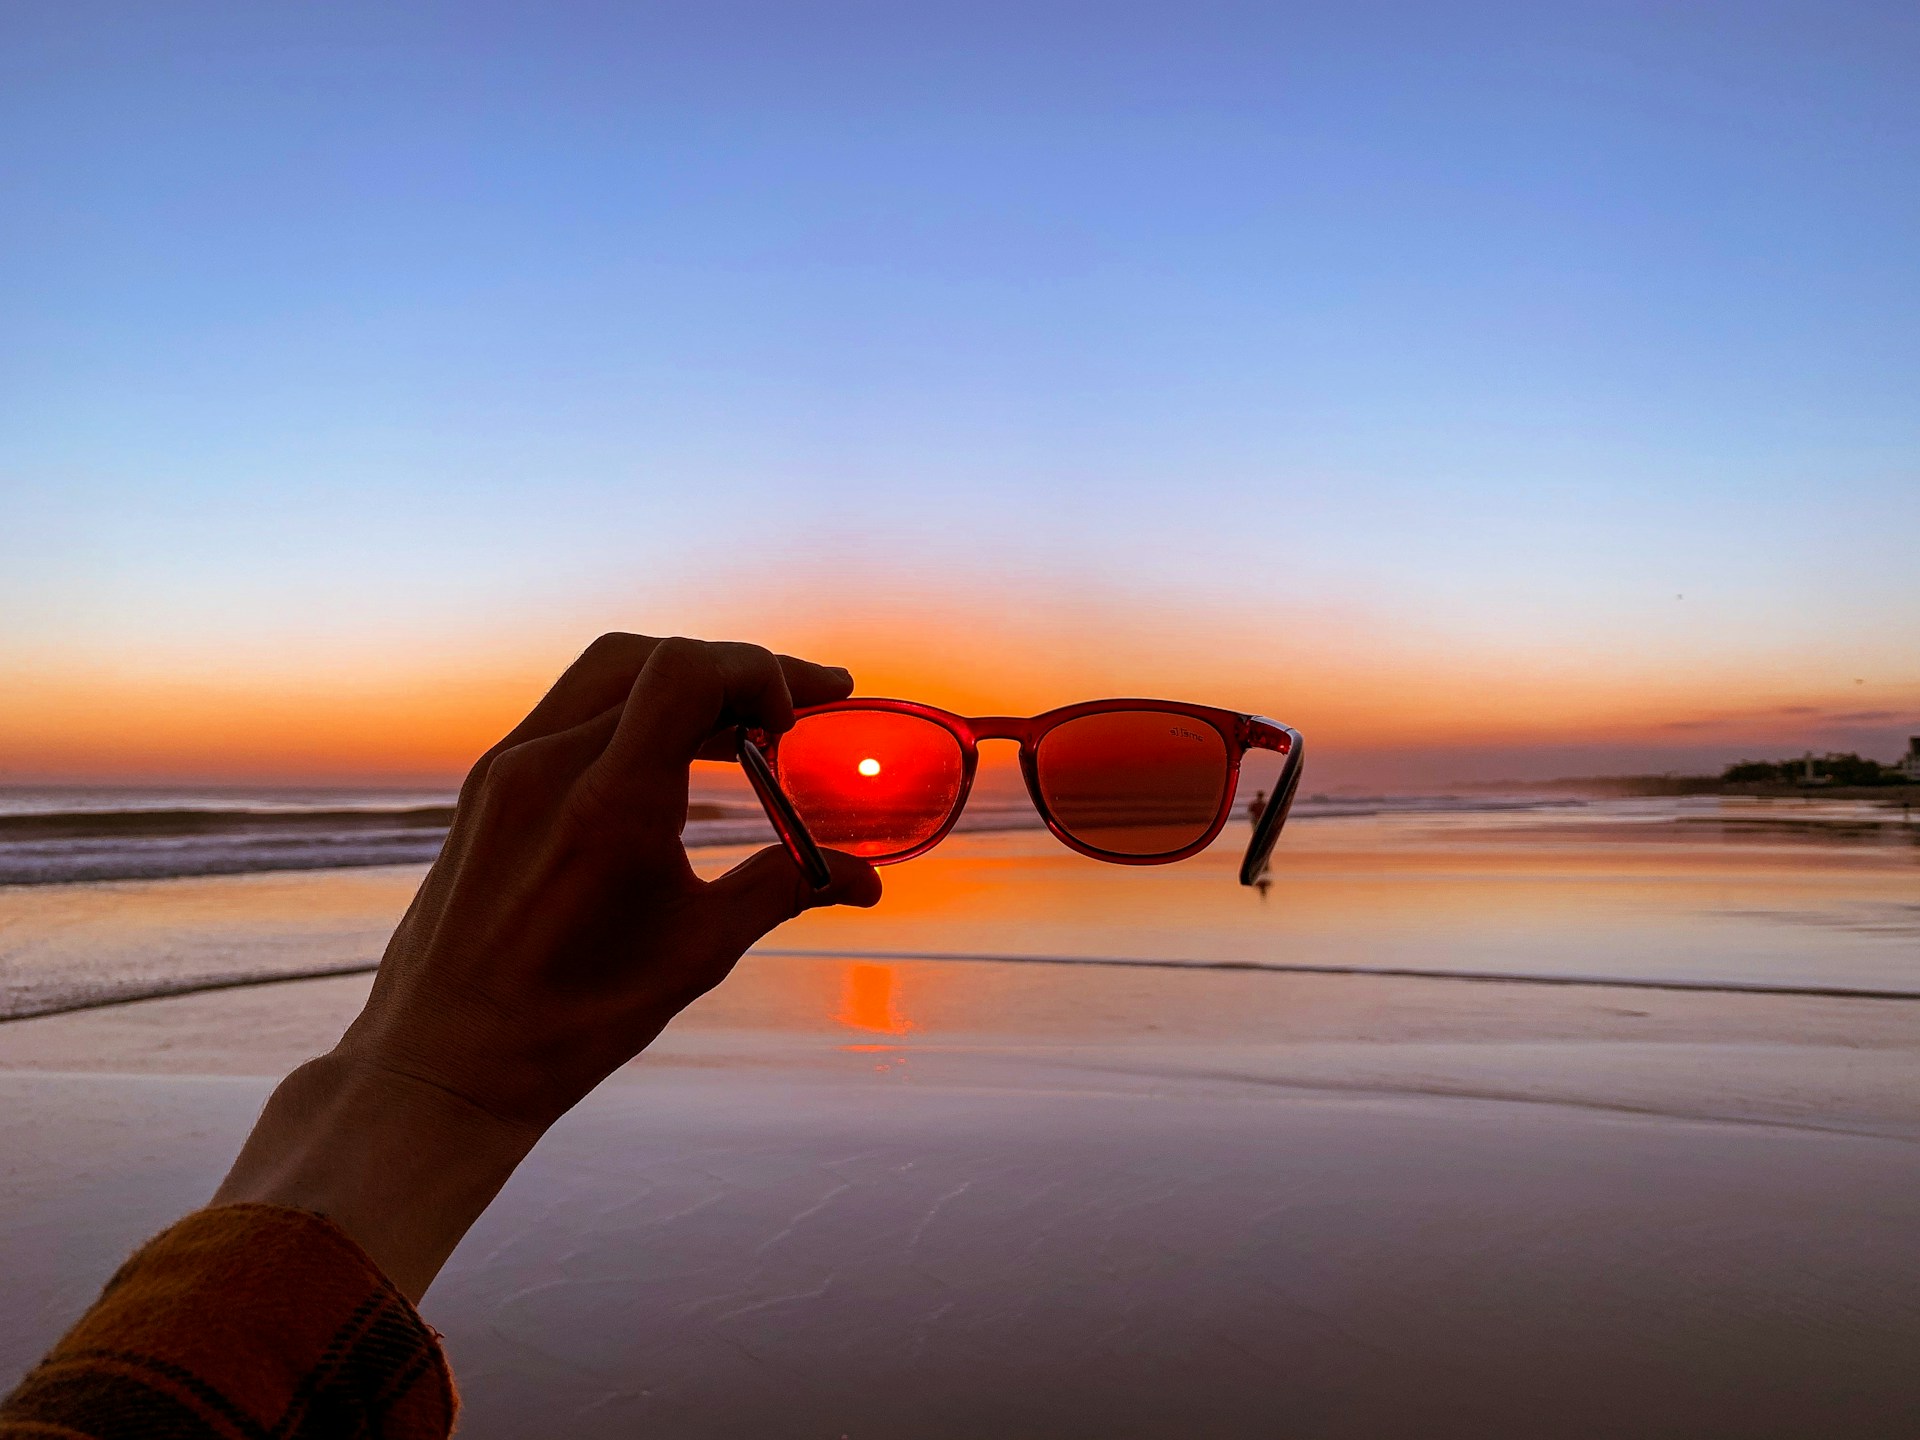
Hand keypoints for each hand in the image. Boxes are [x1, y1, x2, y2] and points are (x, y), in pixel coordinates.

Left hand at [214, 634, 879, 1298]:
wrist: (446, 1060)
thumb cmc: (573, 1020)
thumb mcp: (696, 952)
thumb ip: (784, 889)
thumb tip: (867, 879)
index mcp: (609, 805)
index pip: (688, 672)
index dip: (759, 672)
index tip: (801, 719)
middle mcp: (549, 767)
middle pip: (654, 657)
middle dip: (734, 670)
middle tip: (794, 709)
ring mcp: (508, 769)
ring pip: (608, 673)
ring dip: (682, 683)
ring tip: (742, 728)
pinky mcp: (487, 784)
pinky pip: (570, 711)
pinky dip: (633, 711)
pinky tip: (671, 756)